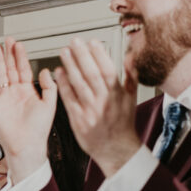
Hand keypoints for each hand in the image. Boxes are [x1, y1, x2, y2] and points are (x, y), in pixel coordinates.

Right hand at [0, 37, 57, 181]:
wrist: (26, 145)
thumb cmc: (38, 130)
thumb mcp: (50, 104)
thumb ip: (50, 86)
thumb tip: (47, 71)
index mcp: (29, 92)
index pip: (24, 69)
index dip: (21, 56)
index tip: (19, 44)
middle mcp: (16, 93)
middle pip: (11, 68)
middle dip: (9, 54)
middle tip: (7, 40)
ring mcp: (4, 98)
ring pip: (0, 74)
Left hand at [54, 38, 140, 176]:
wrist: (115, 149)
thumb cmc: (122, 123)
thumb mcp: (132, 99)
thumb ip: (131, 76)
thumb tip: (130, 57)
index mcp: (118, 95)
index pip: (108, 70)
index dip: (99, 55)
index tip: (92, 41)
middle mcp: (103, 101)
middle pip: (91, 74)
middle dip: (82, 56)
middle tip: (74, 41)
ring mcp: (89, 110)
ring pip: (79, 84)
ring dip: (70, 66)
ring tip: (64, 52)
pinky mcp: (77, 119)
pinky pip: (69, 99)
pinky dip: (63, 85)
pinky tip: (57, 73)